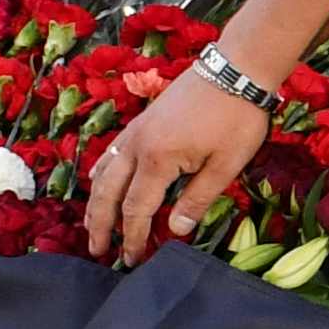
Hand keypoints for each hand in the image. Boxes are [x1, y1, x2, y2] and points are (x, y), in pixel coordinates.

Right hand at [83, 67, 271, 263]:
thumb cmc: (236, 118)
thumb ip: (197, 200)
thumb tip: (174, 232)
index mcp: (158, 160)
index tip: (131, 260)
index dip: (131, 236)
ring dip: (96, 201)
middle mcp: (137, 146)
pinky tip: (99, 182)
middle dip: (101, 224)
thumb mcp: (225, 165)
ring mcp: (135, 132)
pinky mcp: (141, 122)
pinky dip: (101, 173)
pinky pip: (111, 153)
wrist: (234, 69)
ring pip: (104, 172)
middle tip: (98, 251)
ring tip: (92, 225)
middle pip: (108, 193)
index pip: (136, 209)